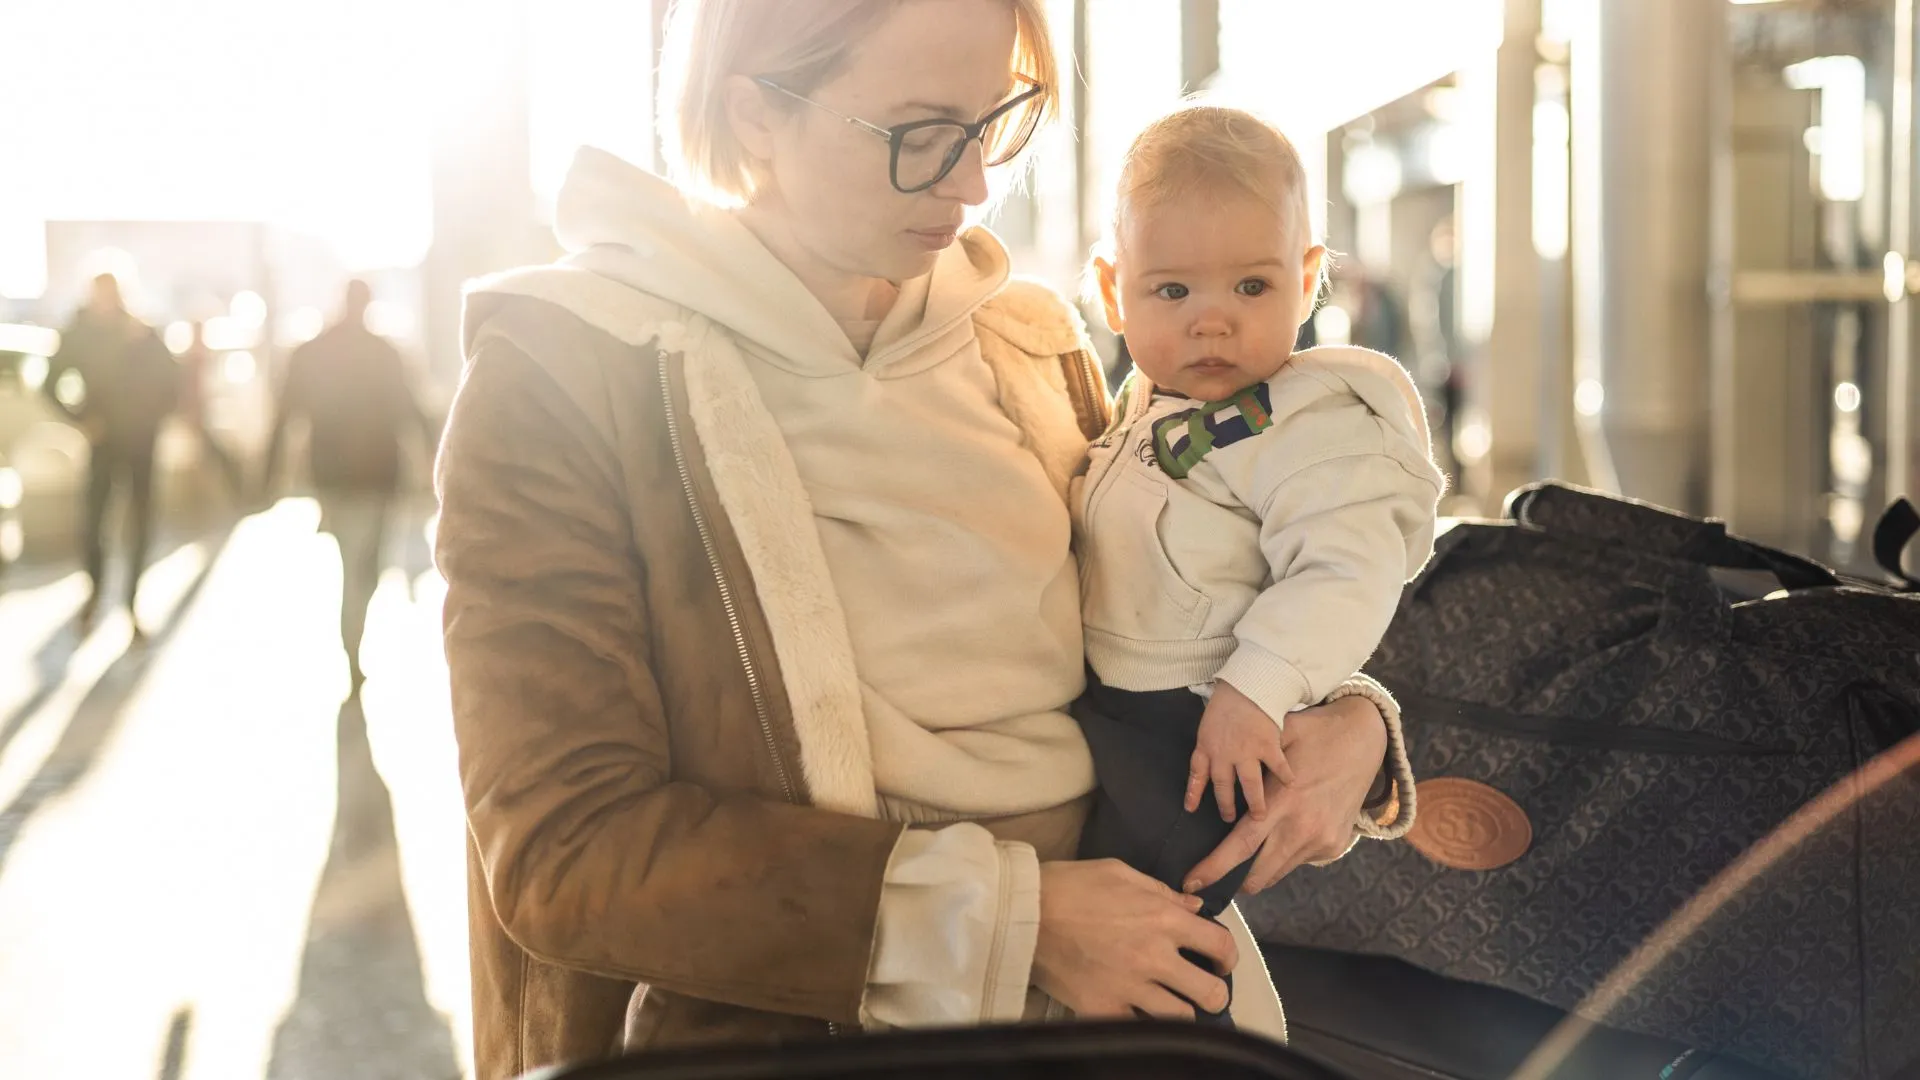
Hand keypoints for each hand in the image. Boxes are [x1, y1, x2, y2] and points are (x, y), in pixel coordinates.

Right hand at [1032, 859, 1237, 1019]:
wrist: (1024, 912)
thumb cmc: (1072, 885)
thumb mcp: (1121, 873)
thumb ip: (1163, 892)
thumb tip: (1194, 906)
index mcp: (1164, 920)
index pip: (1221, 946)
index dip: (1228, 957)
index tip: (1220, 961)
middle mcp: (1155, 958)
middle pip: (1210, 994)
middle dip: (1214, 993)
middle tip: (1201, 988)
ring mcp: (1130, 988)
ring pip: (1181, 1018)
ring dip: (1182, 1011)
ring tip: (1172, 1004)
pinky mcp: (1103, 1009)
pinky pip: (1139, 1028)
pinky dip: (1143, 1023)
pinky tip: (1137, 1013)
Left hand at [1183, 694, 1387, 895]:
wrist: (1366, 739)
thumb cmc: (1315, 733)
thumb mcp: (1279, 738)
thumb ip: (1250, 761)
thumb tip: (1215, 772)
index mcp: (1283, 802)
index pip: (1240, 846)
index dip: (1214, 868)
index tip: (1192, 882)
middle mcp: (1302, 829)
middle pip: (1257, 875)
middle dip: (1234, 880)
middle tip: (1218, 873)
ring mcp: (1321, 841)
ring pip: (1278, 872)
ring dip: (1260, 868)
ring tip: (1251, 850)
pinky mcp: (1334, 846)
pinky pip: (1300, 861)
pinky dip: (1285, 855)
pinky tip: (1287, 831)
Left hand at [1186, 680, 1295, 823]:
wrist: (1246, 685)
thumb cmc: (1226, 704)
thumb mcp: (1207, 726)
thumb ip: (1207, 747)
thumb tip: (1205, 766)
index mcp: (1207, 746)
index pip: (1197, 774)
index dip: (1193, 792)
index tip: (1191, 809)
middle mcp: (1224, 754)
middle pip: (1224, 786)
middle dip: (1226, 806)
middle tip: (1230, 819)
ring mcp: (1246, 752)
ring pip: (1250, 784)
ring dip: (1255, 802)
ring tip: (1260, 816)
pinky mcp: (1267, 746)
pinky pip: (1276, 767)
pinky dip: (1284, 776)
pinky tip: (1291, 785)